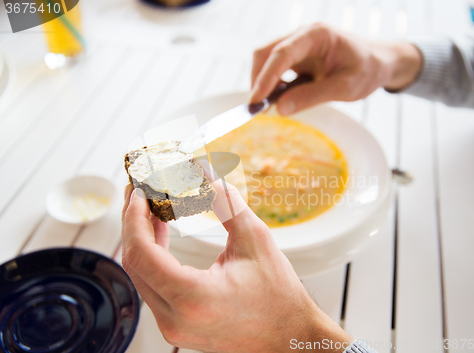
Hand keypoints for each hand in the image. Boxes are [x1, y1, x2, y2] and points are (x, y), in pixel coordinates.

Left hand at [121, 164, 351, 351]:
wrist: (289, 338)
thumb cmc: (278, 295)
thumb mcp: (255, 240)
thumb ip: (225, 201)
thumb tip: (203, 171)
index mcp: (193, 298)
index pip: (142, 253)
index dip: (134, 217)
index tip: (139, 190)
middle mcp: (174, 318)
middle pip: (134, 264)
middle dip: (133, 222)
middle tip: (139, 190)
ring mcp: (172, 326)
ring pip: (140, 276)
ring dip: (141, 238)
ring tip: (149, 205)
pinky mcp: (176, 325)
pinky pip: (152, 287)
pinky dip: (152, 257)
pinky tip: (160, 232)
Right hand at [250, 23, 421, 114]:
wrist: (378, 62)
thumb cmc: (367, 70)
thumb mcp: (345, 87)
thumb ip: (312, 96)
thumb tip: (280, 109)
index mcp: (316, 35)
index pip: (282, 53)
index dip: (266, 77)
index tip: (256, 100)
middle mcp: (302, 36)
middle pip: (266, 53)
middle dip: (258, 80)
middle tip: (257, 108)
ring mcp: (297, 46)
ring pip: (267, 60)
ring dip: (263, 83)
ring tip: (268, 107)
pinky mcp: (296, 58)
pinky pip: (276, 70)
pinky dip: (272, 86)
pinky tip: (280, 100)